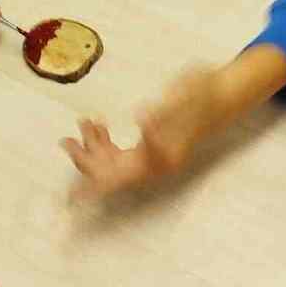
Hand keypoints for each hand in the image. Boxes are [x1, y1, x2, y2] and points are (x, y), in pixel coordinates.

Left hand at [63, 66, 229, 198]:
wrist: (219, 94)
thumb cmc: (204, 91)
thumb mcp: (187, 93)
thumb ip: (165, 108)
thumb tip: (141, 121)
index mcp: (164, 158)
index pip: (123, 179)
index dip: (96, 187)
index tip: (72, 194)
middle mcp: (157, 165)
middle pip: (112, 175)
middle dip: (86, 161)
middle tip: (66, 141)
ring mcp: (152, 159)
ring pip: (112, 165)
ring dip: (91, 148)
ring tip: (81, 123)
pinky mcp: (149, 149)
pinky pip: (118, 154)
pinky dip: (103, 142)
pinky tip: (96, 123)